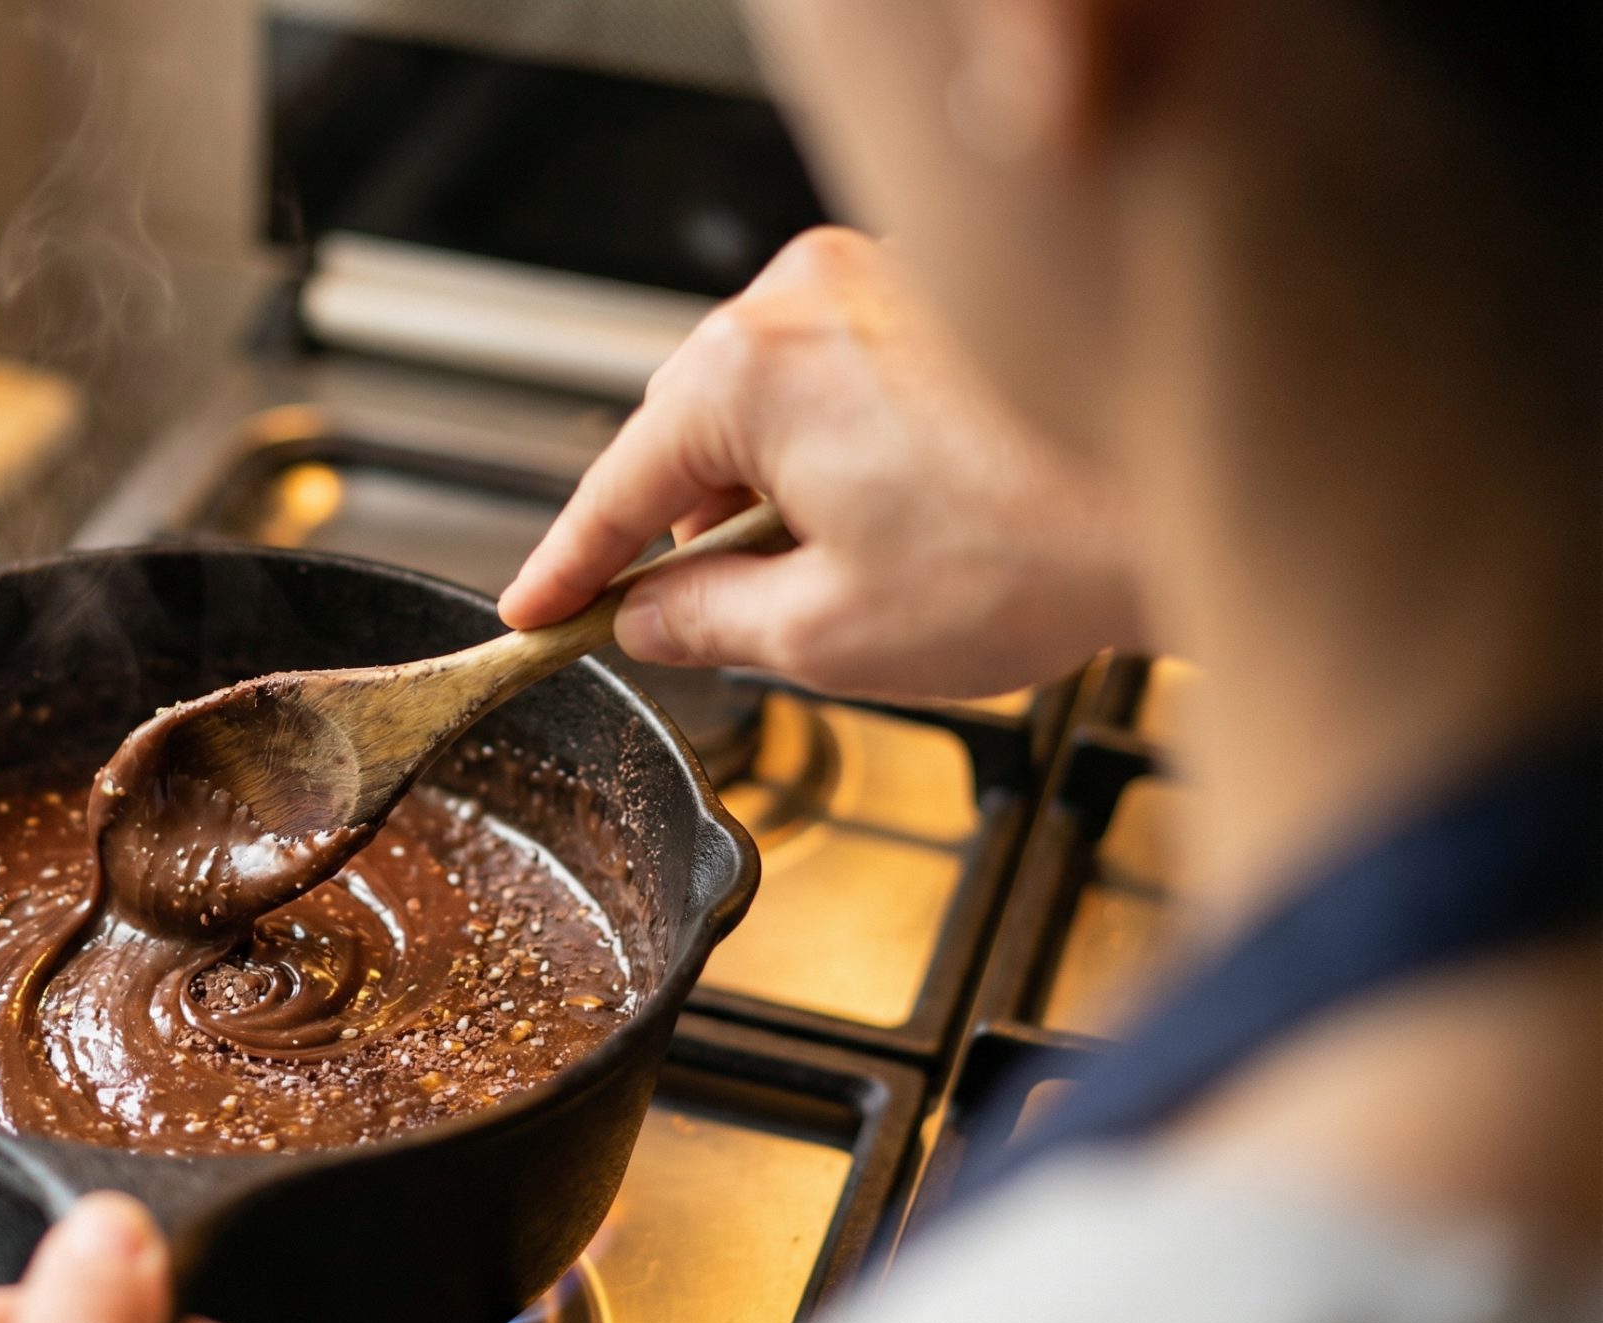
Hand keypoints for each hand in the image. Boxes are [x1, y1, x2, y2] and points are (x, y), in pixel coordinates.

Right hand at [499, 226, 1142, 698]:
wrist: (1197, 493)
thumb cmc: (1032, 552)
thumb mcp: (827, 632)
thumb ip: (706, 623)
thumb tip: (648, 620)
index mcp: (746, 371)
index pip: (618, 484)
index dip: (569, 566)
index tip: (532, 611)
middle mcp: (798, 298)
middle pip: (693, 435)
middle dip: (690, 533)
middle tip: (687, 626)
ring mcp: (871, 283)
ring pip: (771, 407)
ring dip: (776, 496)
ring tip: (842, 587)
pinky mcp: (935, 296)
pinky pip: (840, 380)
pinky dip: (838, 456)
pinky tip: (894, 530)